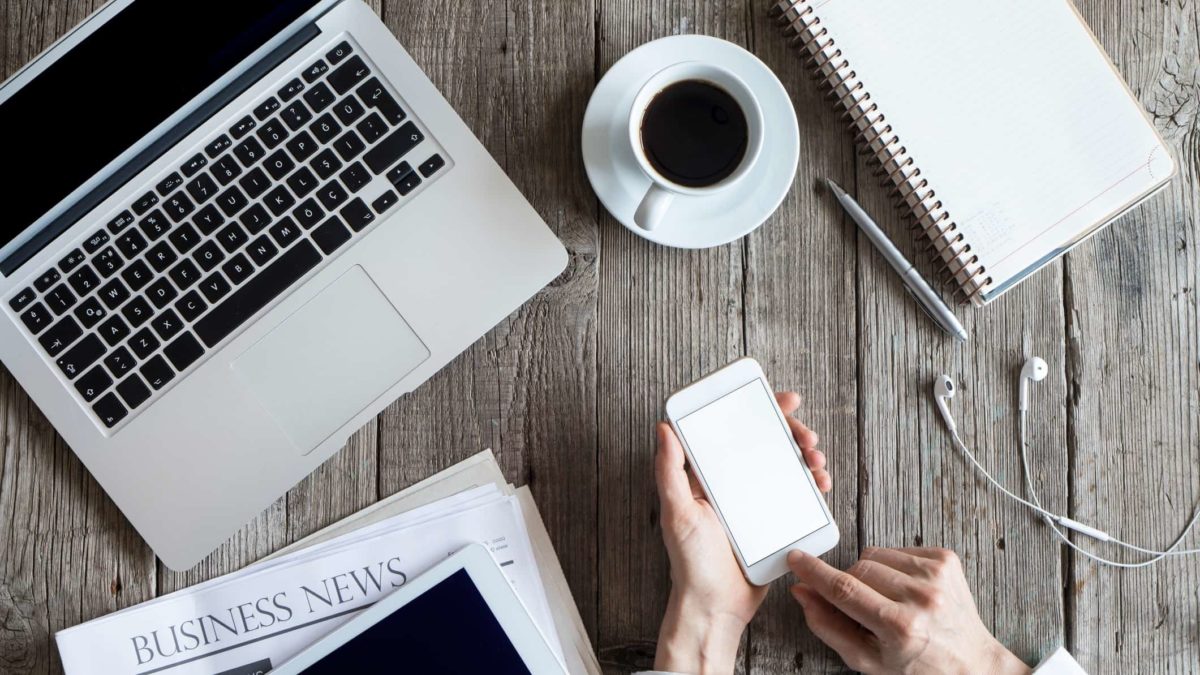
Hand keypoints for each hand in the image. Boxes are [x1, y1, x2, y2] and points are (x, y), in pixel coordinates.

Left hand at [654, 392, 828, 674]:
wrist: (716, 608)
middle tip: (807, 437)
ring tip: (816, 461)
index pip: (734, 431)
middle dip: (791, 432)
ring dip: (807, 456)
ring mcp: (755, 503)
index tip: (780, 401)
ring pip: (787, 466)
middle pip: (766, 444)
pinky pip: (797, 496)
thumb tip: (663, 428)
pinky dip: (812, 485)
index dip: (758, 411)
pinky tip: (820, 484)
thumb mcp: (678, 513)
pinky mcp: (774, 523)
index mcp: (708, 477)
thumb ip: (669, 471)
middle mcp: (733, 485)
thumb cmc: (690, 564)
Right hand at [788, 547, 1030, 674]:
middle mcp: (921, 597)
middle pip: (857, 569)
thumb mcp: (866, 661)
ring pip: (875, 555)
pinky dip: (895, 567)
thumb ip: (828, 626)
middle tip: (865, 608)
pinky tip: (907, 590)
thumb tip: (803, 592)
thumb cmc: (918, 667)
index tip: (796, 559)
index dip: (813, 572)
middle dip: (850, 584)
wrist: (971, 663)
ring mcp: (937, 575)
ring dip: (873, 574)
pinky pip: (898, 549)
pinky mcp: (946, 559)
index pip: (844, 589)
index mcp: (899, 627)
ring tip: (890, 600)